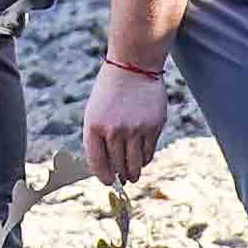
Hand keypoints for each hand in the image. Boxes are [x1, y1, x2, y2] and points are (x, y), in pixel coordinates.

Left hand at [81, 56, 171, 180]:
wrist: (133, 66)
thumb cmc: (110, 90)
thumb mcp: (94, 111)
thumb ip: (97, 137)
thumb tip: (105, 165)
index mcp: (94, 126)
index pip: (97, 163)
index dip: (103, 176)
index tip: (108, 180)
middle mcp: (114, 130)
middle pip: (117, 166)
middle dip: (120, 176)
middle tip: (123, 180)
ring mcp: (135, 129)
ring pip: (135, 164)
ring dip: (134, 172)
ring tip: (133, 175)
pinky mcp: (153, 127)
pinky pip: (149, 153)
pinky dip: (145, 159)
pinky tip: (142, 159)